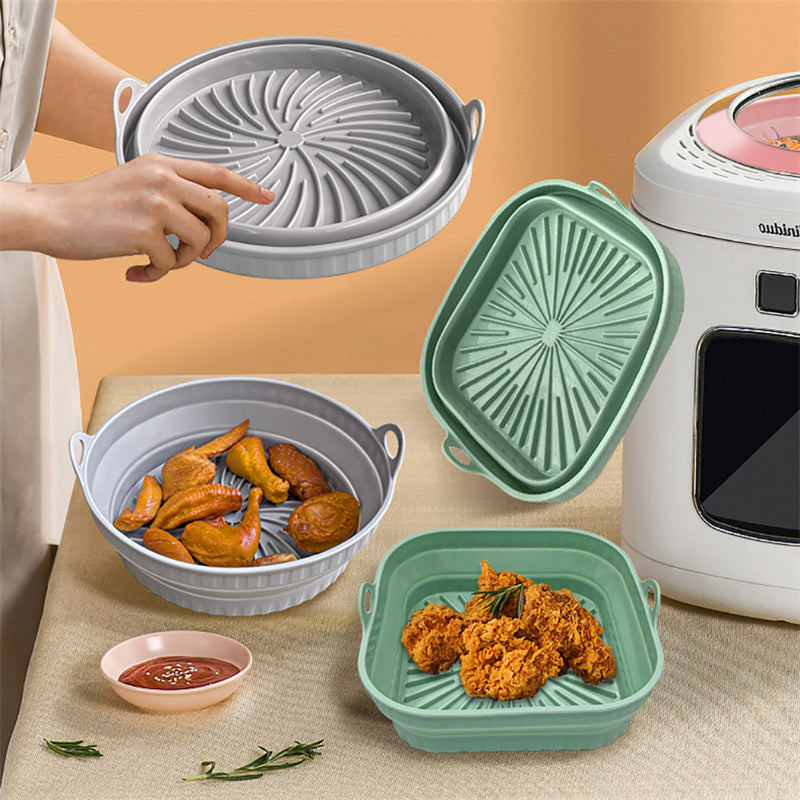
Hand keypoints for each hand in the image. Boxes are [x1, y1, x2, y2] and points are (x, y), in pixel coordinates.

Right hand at [15, 153, 273, 281]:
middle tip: (202, 252)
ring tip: (160, 261)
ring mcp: (155, 203)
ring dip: (185, 260)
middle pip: (219, 210)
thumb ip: (169, 191)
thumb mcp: (135, 183)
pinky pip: (171, 262)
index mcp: (162, 164)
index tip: (267, 196)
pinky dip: (156, 273)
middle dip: (218, 238)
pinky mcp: (144, 230)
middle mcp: (162, 178)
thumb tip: (202, 220)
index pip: (216, 172)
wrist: (53, 215)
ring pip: (200, 240)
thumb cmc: (92, 205)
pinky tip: (135, 271)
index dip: (246, 186)